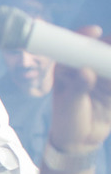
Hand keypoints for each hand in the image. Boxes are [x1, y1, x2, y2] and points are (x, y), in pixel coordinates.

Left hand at [49, 26, 110, 152]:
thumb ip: (78, 87)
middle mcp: (85, 66)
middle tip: (108, 51)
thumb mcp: (70, 104)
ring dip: (110, 58)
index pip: (76, 45)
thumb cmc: (67, 120)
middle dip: (108, 45)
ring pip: (110, 59)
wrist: (81, 140)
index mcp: (67, 68)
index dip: (85, 35)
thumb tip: (85, 71)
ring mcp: (102, 74)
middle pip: (101, 48)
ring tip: (109, 78)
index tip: (95, 32)